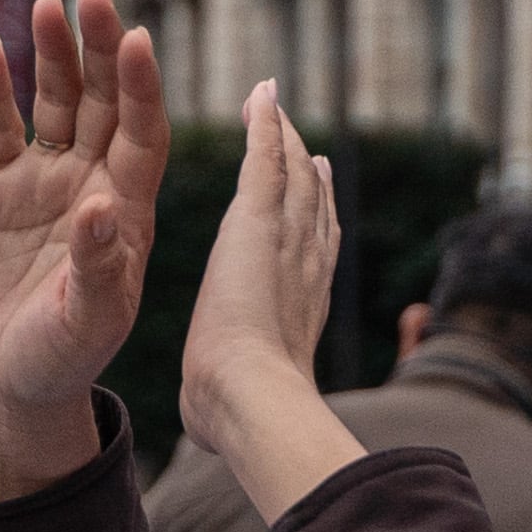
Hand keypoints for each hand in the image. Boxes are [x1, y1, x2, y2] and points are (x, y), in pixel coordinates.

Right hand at [0, 0, 163, 500]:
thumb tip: (100, 210)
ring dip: (51, 54)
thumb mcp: (87, 324)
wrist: (9, 383)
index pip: (142, 133)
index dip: (141, 88)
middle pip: (101, 101)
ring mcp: (45, 183)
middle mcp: (92, 184)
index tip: (137, 40)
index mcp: (129, 211)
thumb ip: (97, 268)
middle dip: (99, 48)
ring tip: (46, 3)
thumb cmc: (62, 359)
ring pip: (53, 103)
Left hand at [176, 82, 336, 458]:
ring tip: (275, 110)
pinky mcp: (257, 221)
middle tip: (299, 141)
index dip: (317, 220)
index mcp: (302, 307)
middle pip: (312, 204)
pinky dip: (265, 125)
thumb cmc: (240, 418)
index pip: (315, 251)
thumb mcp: (235, 405)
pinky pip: (264, 159)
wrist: (249, 399)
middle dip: (307, 172)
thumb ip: (225, 406)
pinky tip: (262, 96)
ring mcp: (287, 239)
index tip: (317, 193)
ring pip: (291, 175)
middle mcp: (307, 265)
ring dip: (283, 139)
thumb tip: (213, 436)